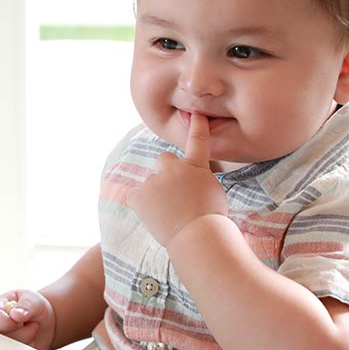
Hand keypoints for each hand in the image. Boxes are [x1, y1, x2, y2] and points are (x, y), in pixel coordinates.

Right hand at [0, 289, 56, 349]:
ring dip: (28, 339)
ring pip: (11, 349)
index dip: (9, 322)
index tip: (21, 319)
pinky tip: (32, 340)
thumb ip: (25, 305)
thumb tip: (15, 314)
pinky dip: (30, 348)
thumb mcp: (32, 300)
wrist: (44, 322)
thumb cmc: (33, 306)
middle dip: (22, 333)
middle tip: (31, 323)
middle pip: (0, 338)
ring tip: (32, 328)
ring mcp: (0, 344)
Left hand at [124, 112, 227, 246]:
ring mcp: (155, 181)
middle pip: (164, 159)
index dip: (197, 127)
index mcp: (196, 167)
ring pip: (151, 184)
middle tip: (174, 193)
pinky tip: (151, 216)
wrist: (198, 235)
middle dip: (166, 171)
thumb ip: (199, 182)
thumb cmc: (211, 220)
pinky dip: (140, 204)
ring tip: (169, 214)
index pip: (198, 142)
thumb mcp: (214, 193)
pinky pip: (134, 197)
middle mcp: (173, 168)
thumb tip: (190, 187)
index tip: (196, 115)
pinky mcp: (139, 195)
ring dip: (156, 195)